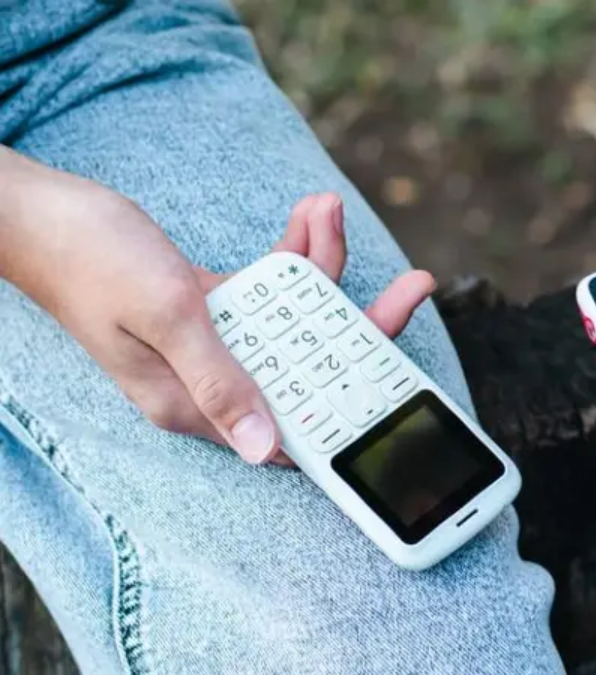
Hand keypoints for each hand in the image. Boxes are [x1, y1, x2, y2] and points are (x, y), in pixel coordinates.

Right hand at [1, 154, 432, 463]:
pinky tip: (309, 213)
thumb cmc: (90, 258)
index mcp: (195, 402)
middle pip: (310, 366)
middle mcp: (209, 380)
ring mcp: (213, 342)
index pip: (293, 420)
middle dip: (362, 321)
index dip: (352, 404)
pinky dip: (291, 253)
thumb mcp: (166, 315)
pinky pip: (270, 288)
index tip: (402, 378)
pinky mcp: (212, 307)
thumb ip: (220, 379)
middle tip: (414, 283)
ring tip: (329, 210)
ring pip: (295, 317)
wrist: (37, 211)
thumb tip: (265, 449)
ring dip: (322, 264)